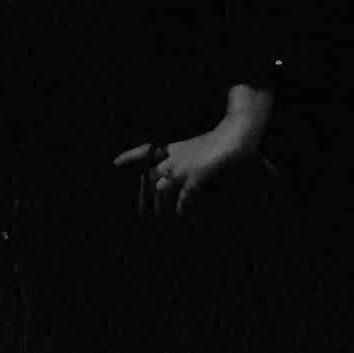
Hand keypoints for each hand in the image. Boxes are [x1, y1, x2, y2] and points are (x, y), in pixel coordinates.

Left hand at [113, 133, 237, 219]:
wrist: (237, 133)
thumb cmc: (222, 142)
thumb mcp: (199, 150)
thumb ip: (188, 160)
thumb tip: (181, 178)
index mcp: (175, 148)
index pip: (147, 150)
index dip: (130, 156)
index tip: (116, 162)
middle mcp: (176, 156)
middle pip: (150, 175)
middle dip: (144, 194)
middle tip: (142, 212)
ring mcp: (186, 165)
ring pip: (162, 186)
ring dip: (159, 205)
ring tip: (160, 219)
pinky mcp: (199, 173)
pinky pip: (185, 193)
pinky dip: (182, 205)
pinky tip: (181, 215)